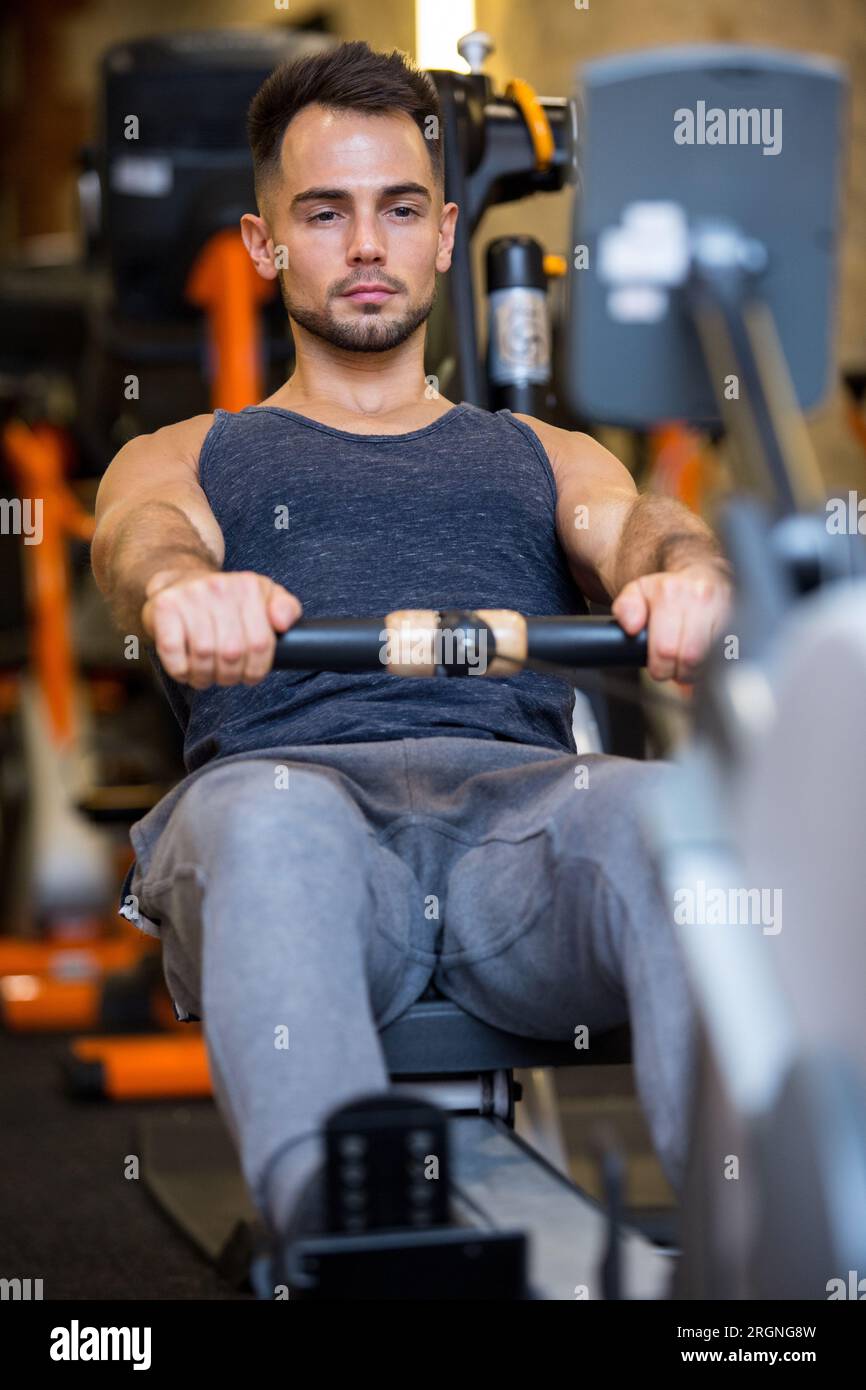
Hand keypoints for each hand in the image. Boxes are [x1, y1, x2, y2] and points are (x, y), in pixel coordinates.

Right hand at [141, 568, 301, 688]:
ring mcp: (190, 596)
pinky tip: (186, 669)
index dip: (256, 670)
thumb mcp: (264, 597)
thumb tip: (282, 623)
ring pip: (203, 655)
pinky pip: (173, 653)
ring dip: (204, 676)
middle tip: (225, 676)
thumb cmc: (227, 600)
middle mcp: (219, 587)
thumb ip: (286, 608)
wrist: (181, 582)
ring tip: (205, 675)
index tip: (249, 674)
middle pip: (232, 653)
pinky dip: (181, 670)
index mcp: (249, 586)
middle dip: (230, 676)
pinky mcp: (164, 608)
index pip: (260, 644)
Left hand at [611, 562, 731, 682]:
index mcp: (670, 593)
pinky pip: (732, 654)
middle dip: (680, 672)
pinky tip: (709, 654)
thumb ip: (625, 608)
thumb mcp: (637, 593)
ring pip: (713, 659)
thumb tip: (632, 627)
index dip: (660, 667)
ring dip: (701, 669)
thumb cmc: (668, 590)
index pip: (665, 650)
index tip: (659, 666)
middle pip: (691, 658)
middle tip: (675, 667)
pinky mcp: (742, 618)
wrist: (703, 573)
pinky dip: (719, 662)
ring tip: (691, 661)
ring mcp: (725, 606)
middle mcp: (700, 597)